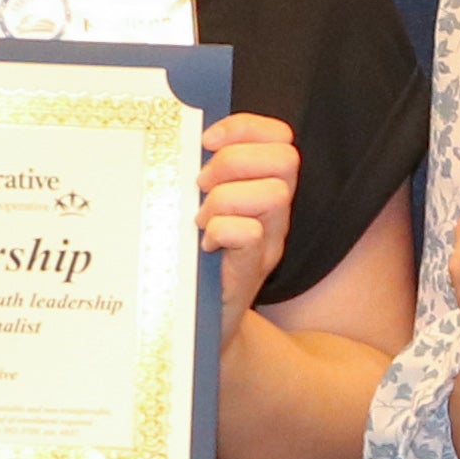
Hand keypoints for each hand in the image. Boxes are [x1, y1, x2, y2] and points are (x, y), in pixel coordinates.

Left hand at [199, 112, 301, 328]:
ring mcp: (267, 246)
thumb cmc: (193, 264)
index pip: (279, 137)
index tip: (206, 142)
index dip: (245, 128)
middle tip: (201, 186)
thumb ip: (202, 176)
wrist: (199, 330)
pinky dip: (221, 231)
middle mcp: (275, 217)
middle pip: (285, 158)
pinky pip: (249, 235)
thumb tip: (174, 133)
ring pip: (273, 194)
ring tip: (199, 220)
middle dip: (234, 162)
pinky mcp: (249, 275)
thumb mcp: (200, 210)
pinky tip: (202, 244)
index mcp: (264, 191)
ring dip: (225, 199)